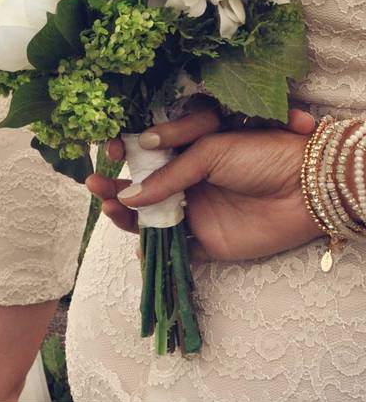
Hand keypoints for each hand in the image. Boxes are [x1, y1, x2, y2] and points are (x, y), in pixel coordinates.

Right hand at [89, 107, 322, 261]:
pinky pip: (172, 249)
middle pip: (140, 188)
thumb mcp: (209, 151)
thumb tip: (130, 196)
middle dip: (115, 186)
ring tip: (107, 205)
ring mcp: (195, 213)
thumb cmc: (261, 154)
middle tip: (93, 183)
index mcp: (187, 153)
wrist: (306, 189)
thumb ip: (168, 175)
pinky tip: (135, 243)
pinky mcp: (206, 242)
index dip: (123, 155)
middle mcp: (187, 183)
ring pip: (149, 218)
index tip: (108, 153)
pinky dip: (151, 250)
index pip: (145, 155)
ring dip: (126, 214)